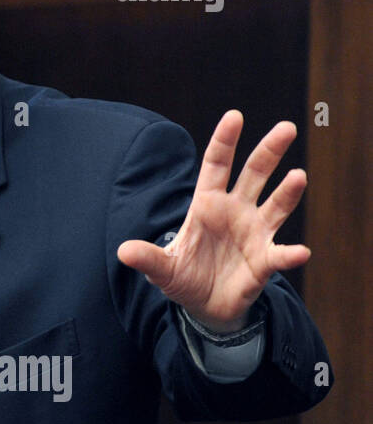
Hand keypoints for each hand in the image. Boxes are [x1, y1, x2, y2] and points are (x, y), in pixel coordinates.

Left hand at [117, 111, 309, 331]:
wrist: (205, 307)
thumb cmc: (184, 277)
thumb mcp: (162, 268)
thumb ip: (147, 258)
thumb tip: (123, 251)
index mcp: (207, 204)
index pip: (216, 165)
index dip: (224, 141)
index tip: (234, 116)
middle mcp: (235, 211)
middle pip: (254, 174)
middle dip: (269, 150)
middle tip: (286, 127)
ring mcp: (254, 233)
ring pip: (276, 206)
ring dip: (288, 192)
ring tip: (298, 176)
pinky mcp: (265, 261)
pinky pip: (280, 254)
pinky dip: (290, 254)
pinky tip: (299, 252)